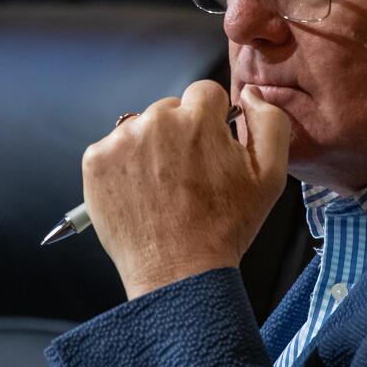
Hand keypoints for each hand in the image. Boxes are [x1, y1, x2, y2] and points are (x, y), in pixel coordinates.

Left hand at [82, 80, 289, 298]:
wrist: (178, 272)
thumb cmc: (225, 227)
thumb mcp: (269, 176)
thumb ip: (269, 122)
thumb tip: (250, 93)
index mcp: (197, 119)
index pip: (204, 93)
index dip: (212, 121)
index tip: (210, 149)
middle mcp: (156, 121)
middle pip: (170, 109)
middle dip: (180, 133)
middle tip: (187, 176)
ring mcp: (121, 140)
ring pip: (141, 128)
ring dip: (151, 148)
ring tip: (163, 188)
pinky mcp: (96, 161)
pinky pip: (113, 148)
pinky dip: (124, 166)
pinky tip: (140, 193)